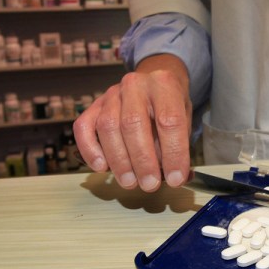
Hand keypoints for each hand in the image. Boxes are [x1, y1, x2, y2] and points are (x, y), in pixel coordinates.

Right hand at [73, 54, 191, 191]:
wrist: (155, 84)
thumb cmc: (170, 106)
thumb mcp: (185, 121)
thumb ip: (179, 147)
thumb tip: (177, 178)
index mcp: (165, 85)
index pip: (169, 121)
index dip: (173, 153)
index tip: (175, 179)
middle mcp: (136, 85)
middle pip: (133, 123)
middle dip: (142, 160)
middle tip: (150, 184)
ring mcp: (112, 94)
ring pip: (108, 126)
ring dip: (119, 160)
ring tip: (130, 182)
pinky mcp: (94, 105)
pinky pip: (84, 127)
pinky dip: (91, 150)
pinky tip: (102, 167)